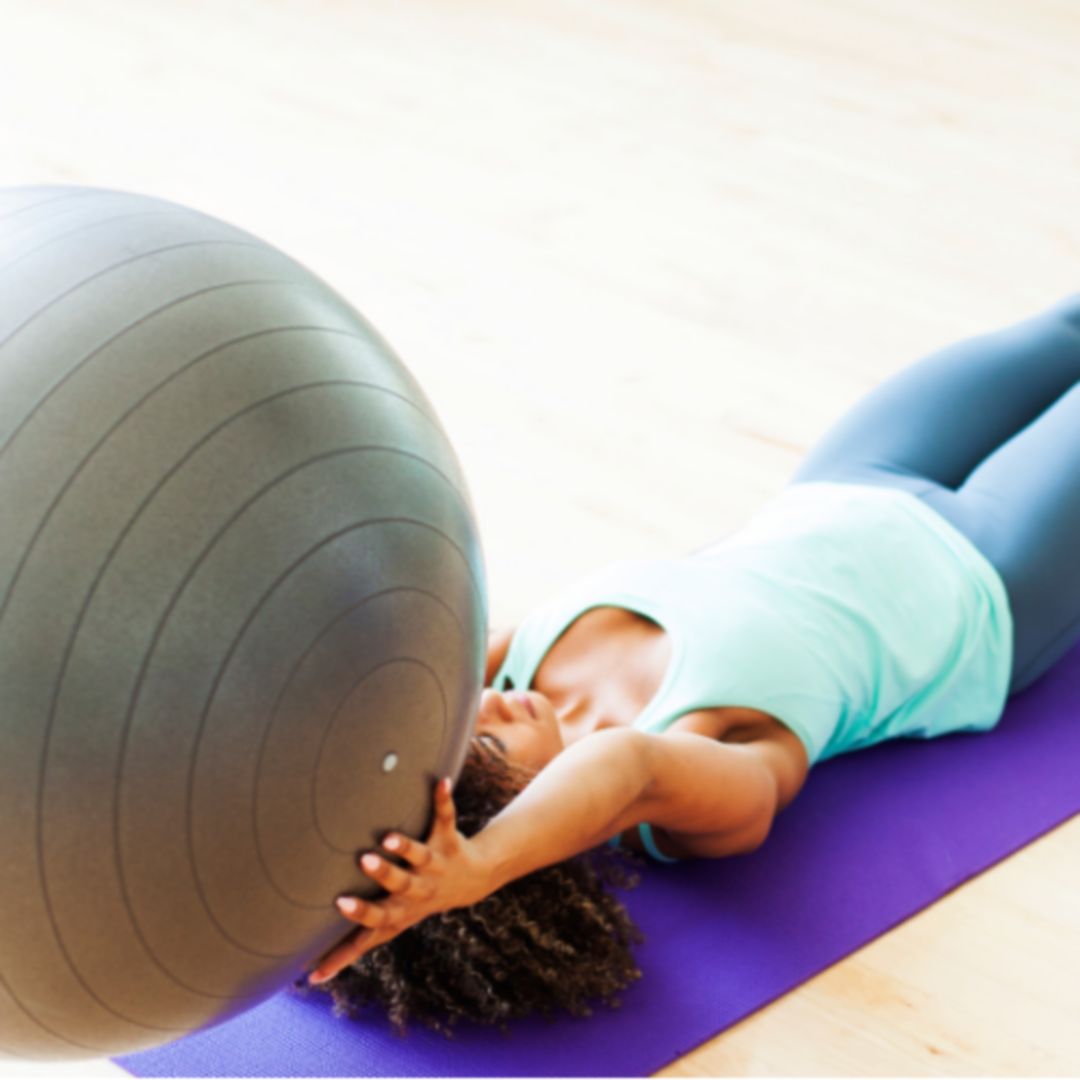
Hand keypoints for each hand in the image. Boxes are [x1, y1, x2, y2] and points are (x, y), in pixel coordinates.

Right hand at [307, 777, 493, 983]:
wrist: (471, 881)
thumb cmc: (414, 903)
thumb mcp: (388, 925)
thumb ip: (353, 946)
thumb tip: (311, 980)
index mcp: (401, 911)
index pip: (377, 923)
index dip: (360, 918)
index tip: (339, 905)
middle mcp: (419, 889)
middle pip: (401, 885)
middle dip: (385, 876)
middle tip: (365, 861)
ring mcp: (434, 863)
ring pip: (420, 854)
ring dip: (407, 846)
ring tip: (392, 835)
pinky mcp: (448, 838)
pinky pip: (446, 817)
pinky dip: (443, 800)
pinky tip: (441, 782)